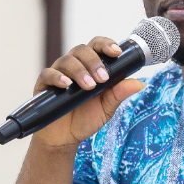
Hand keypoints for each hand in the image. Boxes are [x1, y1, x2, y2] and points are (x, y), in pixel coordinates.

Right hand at [31, 36, 144, 150]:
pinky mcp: (44, 85)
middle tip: (103, 78)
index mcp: (91, 67)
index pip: (97, 47)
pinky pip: (48, 74)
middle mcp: (74, 66)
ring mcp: (58, 74)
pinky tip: (66, 85)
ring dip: (79, 71)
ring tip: (89, 86)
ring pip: (67, 60)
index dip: (106, 44)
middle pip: (82, 50)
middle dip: (94, 61)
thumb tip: (139, 83)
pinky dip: (58, 77)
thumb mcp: (107, 109)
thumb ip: (119, 94)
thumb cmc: (85, 119)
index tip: (117, 52)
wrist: (64, 139)